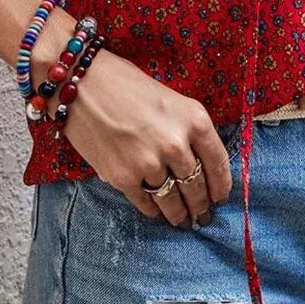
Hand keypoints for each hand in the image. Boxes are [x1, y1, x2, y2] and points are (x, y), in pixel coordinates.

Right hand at [39, 45, 232, 227]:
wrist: (82, 83)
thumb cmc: (126, 83)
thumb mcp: (170, 99)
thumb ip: (186, 128)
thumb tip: (198, 161)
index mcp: (194, 119)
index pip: (219, 162)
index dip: (221, 185)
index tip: (221, 197)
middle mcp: (176, 144)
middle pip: (197, 186)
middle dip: (201, 205)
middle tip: (202, 215)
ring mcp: (150, 164)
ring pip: (173, 201)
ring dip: (179, 215)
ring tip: (182, 220)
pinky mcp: (123, 177)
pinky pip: (146, 203)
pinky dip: (153, 211)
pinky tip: (156, 212)